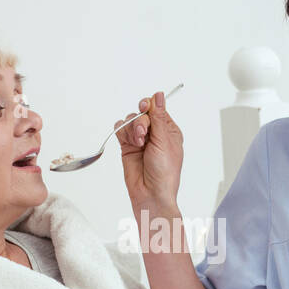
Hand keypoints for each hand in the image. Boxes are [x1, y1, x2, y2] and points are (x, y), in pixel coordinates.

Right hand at [117, 91, 183, 210]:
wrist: (150, 193)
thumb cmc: (164, 172)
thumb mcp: (164, 141)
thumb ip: (158, 117)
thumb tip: (159, 95)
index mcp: (168, 130)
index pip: (157, 108)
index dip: (150, 106)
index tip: (145, 108)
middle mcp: (154, 133)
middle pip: (142, 112)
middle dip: (141, 121)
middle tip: (143, 134)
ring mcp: (140, 139)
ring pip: (130, 120)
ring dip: (132, 129)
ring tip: (138, 144)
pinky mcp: (127, 146)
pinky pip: (120, 129)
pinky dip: (122, 132)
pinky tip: (130, 143)